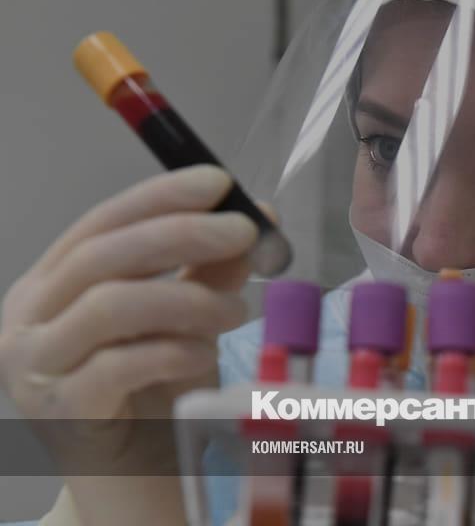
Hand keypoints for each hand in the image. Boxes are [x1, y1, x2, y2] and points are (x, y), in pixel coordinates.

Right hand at [0, 165, 257, 524]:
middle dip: (181, 233)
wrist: (138, 481)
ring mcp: (35, 367)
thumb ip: (211, 272)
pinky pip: (117, 365)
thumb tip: (256, 216)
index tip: (217, 181)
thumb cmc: (156, 398)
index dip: (159, 196)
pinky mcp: (60, 412)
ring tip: (238, 313)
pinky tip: (204, 353)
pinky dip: (172, 349)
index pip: (102, 223)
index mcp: (53, 286)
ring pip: (109, 305)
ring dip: (188, 298)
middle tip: (244, 231)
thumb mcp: (187, 323)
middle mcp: (29, 319)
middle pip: (102, 256)